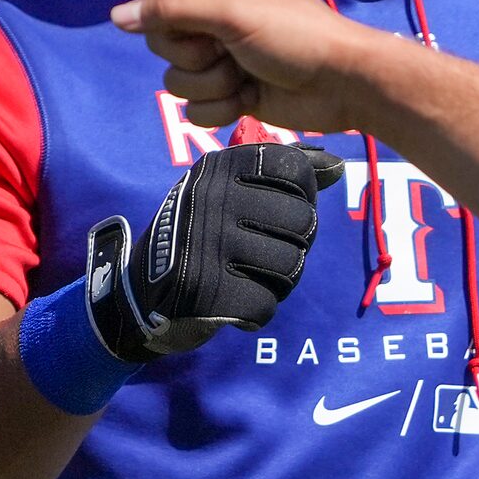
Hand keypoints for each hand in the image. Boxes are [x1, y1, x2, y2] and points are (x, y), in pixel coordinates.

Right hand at [87, 141, 345, 360]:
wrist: (141, 292)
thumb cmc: (202, 236)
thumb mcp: (232, 191)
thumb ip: (285, 174)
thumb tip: (338, 167)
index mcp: (219, 167)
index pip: (297, 172)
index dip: (301, 199)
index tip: (274, 213)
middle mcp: (211, 198)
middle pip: (302, 222)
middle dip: (292, 246)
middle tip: (260, 253)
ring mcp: (206, 245)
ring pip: (289, 266)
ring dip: (276, 282)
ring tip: (245, 276)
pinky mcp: (204, 292)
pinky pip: (265, 305)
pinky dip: (254, 311)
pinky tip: (232, 302)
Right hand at [110, 0, 385, 133]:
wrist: (343, 83)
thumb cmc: (294, 36)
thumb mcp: (231, 14)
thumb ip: (170, 12)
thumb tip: (115, 16)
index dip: (165, 20)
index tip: (199, 31)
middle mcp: (216, 9)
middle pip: (162, 40)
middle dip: (194, 57)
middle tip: (229, 53)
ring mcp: (222, 51)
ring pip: (176, 78)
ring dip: (210, 85)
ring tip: (246, 76)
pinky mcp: (230, 88)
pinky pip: (195, 106)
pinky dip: (221, 108)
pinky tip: (250, 98)